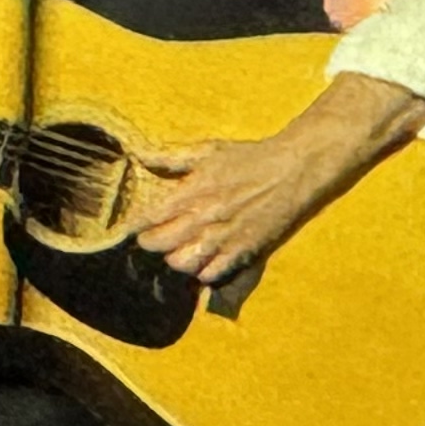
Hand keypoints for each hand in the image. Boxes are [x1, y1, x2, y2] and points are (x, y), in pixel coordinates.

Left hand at [129, 74, 424, 283]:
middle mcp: (204, 217)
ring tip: (180, 249)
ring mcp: (223, 238)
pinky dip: (202, 271)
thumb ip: (171, 157)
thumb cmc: (251, 158)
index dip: (134, 226)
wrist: (294, 171)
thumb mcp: (209, 151)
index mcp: (192, 191)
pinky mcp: (243, 252)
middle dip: (152, 243)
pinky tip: (205, 259)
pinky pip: (211, 274)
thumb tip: (139, 154)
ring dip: (176, 259)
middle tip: (155, 237)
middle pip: (160, 245)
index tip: (131, 228)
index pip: (148, 217)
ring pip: (182, 264)